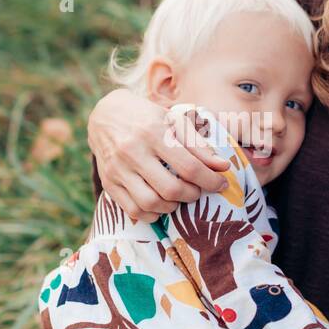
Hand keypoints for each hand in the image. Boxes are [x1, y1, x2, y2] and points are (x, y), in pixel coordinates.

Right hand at [87, 89, 229, 221]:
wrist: (105, 115)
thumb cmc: (146, 117)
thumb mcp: (173, 121)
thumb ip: (198, 144)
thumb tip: (223, 167)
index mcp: (153, 132)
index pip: (189, 166)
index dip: (210, 180)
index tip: (221, 183)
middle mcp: (133, 152)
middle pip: (171, 189)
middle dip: (192, 195)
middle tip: (197, 190)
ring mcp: (118, 169)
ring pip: (151, 203)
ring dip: (173, 207)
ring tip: (179, 197)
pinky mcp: (109, 183)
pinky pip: (134, 210)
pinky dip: (153, 213)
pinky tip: (161, 204)